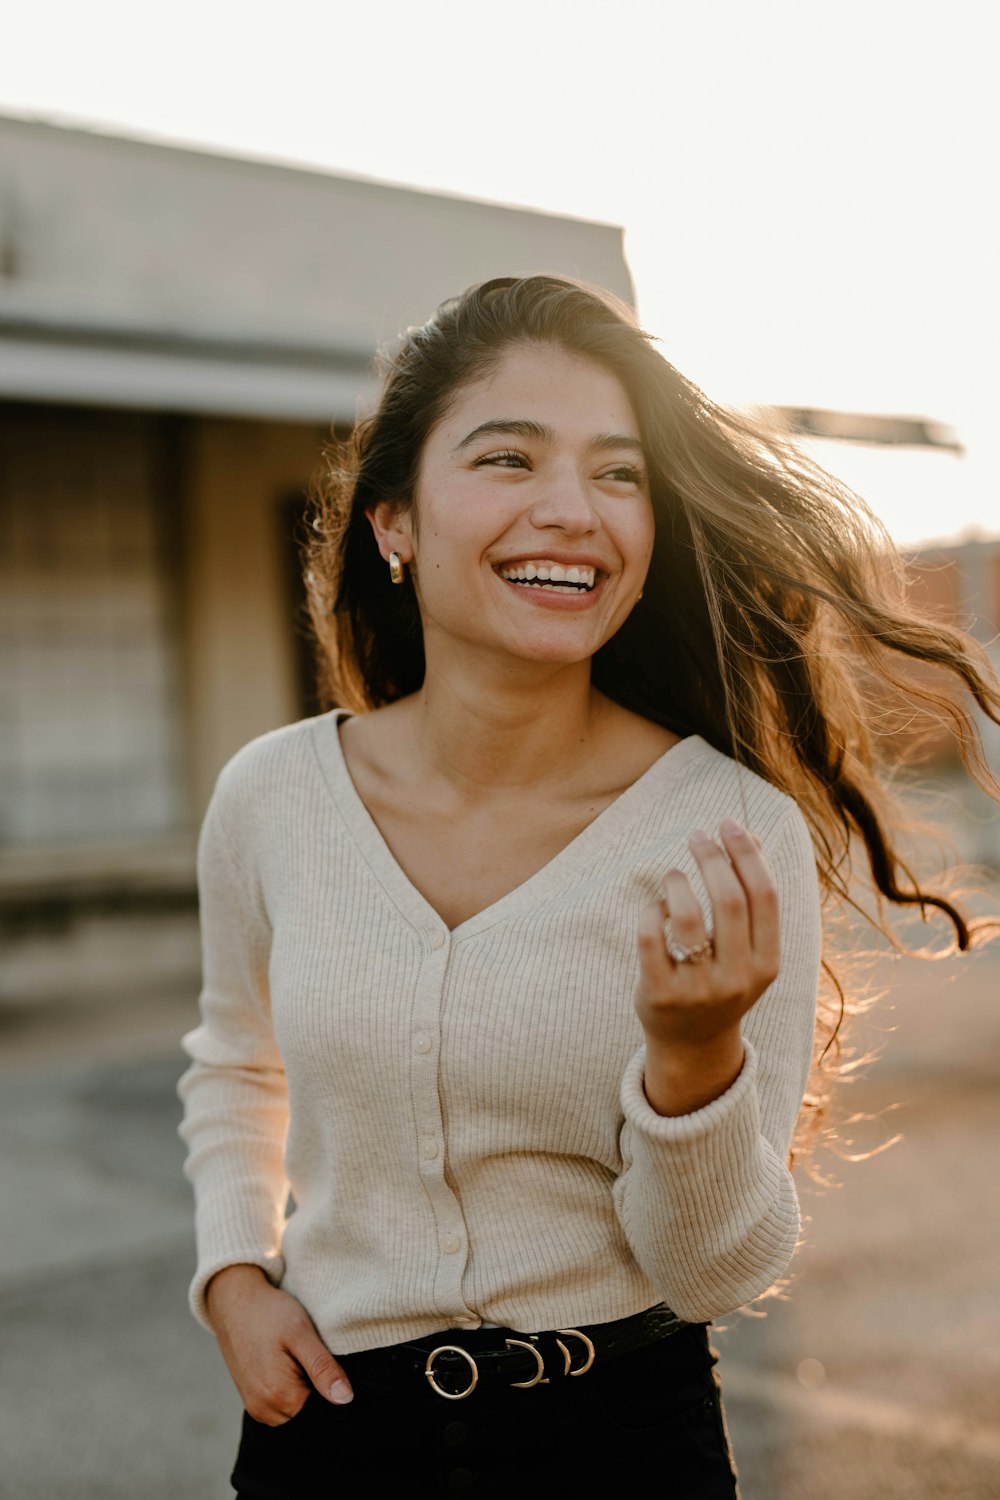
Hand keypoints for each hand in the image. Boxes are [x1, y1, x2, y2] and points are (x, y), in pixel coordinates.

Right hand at [205, 1264, 353, 1424]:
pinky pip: (280, 1405)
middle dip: (315, 1389)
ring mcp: (255, 1408)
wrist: (235, 1303)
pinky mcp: (252, 1400)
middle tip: (307, 1355)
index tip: (322, 1360)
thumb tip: (346, 1399)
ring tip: (294, 1357)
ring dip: (302, 1388)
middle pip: (307, 1411)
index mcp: (279, 1396)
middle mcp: (264, 1410)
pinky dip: (289, 1388)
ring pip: (295, 1410)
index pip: (322, 1409)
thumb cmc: (269, 1314)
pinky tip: (285, 1363)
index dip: (330, 1386)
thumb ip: (323, 1368)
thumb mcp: (301, 1334)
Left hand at [634, 819, 780, 1114]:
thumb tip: (749, 835)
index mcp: (767, 963)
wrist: (693, 1046)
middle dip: (713, 858)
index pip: (764, 896)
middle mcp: (737, 978)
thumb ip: (752, 898)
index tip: (728, 825)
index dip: (747, 854)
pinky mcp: (660, 995)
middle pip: (728, 900)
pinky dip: (652, 911)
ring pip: (687, 917)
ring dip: (678, 883)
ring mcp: (698, 989)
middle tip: (698, 835)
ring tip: (674, 875)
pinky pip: (651, 937)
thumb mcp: (748, 949)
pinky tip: (656, 907)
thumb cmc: (722, 979)